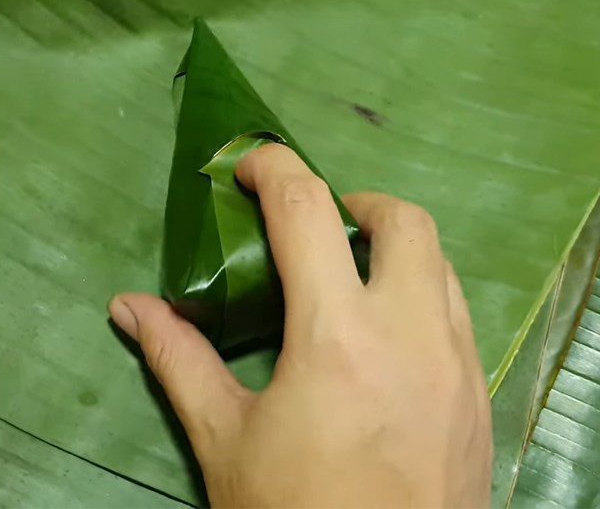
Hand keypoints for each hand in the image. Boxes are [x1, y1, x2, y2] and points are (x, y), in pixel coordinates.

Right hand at [110, 144, 491, 507]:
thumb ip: (178, 359)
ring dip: (393, 248)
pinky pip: (459, 312)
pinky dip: (421, 293)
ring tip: (350, 276)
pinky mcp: (480, 396)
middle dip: (353, 202)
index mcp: (337, 335)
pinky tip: (385, 335)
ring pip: (441, 263)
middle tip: (314, 228)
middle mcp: (410, 333)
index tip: (247, 169)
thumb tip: (127, 306)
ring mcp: (458, 364)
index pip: (306, 210)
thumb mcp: (224, 439)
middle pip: (403, 220)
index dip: (273, 168)